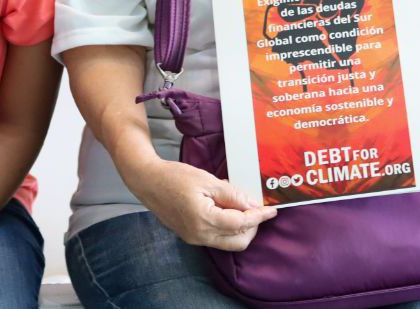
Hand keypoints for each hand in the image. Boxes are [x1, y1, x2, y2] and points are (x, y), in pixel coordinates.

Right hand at [125, 157, 275, 250]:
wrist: (147, 181)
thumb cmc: (174, 177)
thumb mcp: (207, 180)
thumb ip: (232, 194)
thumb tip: (253, 206)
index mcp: (203, 219)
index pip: (241, 223)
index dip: (259, 216)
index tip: (271, 209)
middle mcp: (199, 235)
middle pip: (238, 240)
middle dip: (253, 226)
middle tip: (257, 208)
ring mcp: (194, 238)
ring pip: (228, 242)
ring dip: (241, 229)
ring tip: (240, 206)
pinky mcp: (191, 237)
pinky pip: (217, 238)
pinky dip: (228, 228)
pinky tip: (226, 210)